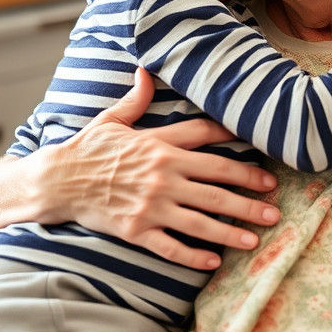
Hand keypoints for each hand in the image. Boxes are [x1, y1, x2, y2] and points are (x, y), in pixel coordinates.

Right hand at [0, 68, 279, 268]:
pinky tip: (213, 261)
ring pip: (200, 221)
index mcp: (160, 146)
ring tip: (256, 238)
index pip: (208, 142)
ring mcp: (150, 206)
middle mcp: (161, 176)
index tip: (265, 161)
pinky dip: (192, 255)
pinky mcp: (136, 230)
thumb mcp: (113, 119)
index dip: (238, 148)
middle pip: (215, 187)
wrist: (56, 181)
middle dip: (248, 198)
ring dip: (231, 231)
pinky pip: (170, 246)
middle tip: (274, 208)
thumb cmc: (87, 149)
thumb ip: (137, 99)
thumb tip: (145, 70)